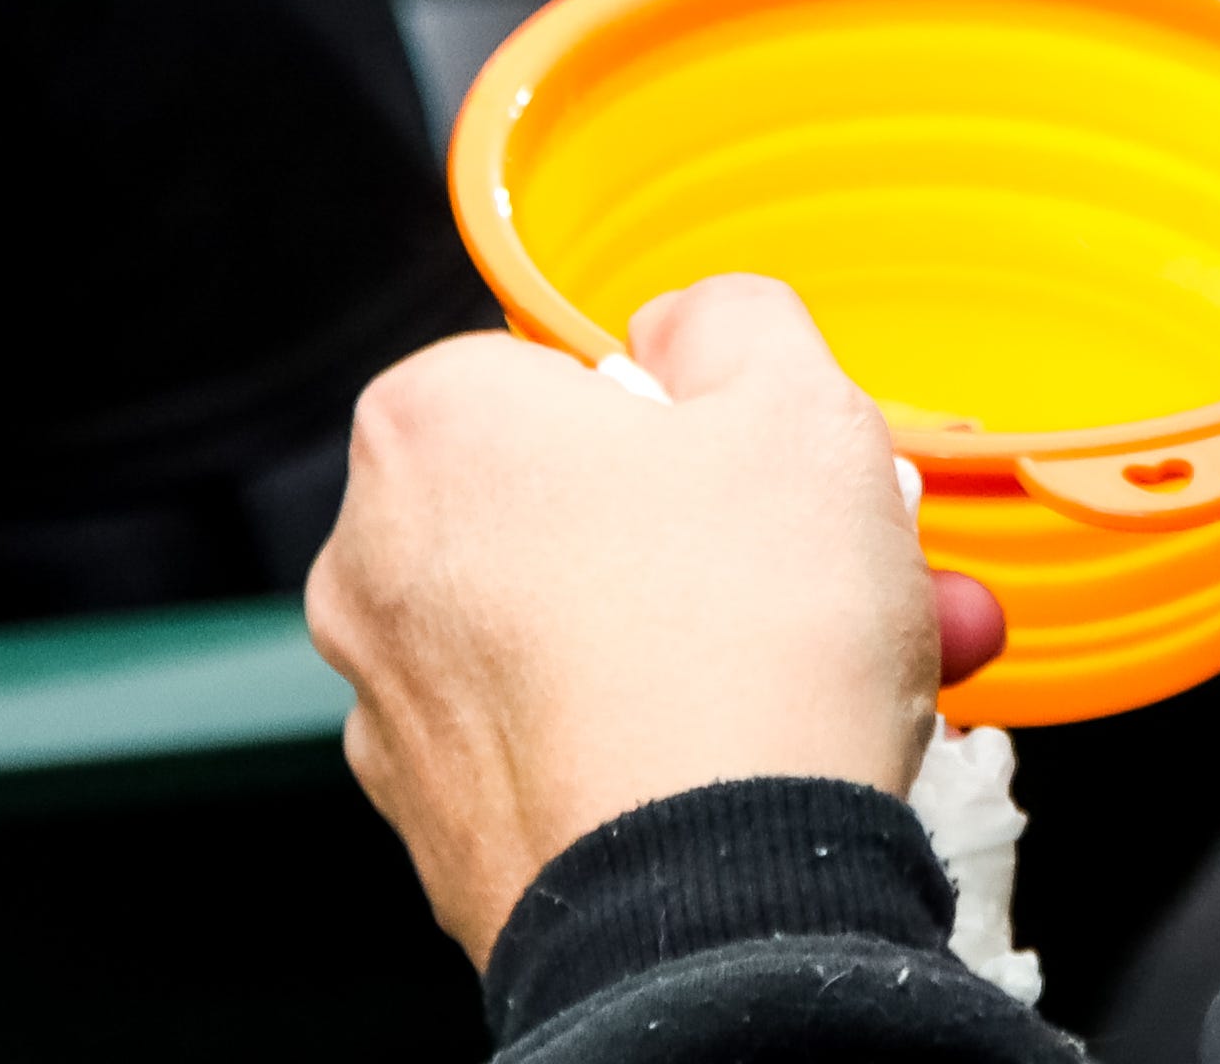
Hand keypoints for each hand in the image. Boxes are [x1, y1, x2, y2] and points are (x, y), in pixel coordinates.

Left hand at [307, 274, 1002, 963]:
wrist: (714, 899)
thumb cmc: (745, 637)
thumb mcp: (799, 399)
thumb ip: (736, 319)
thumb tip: (698, 325)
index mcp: (434, 426)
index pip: (560, 369)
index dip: (687, 408)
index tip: (762, 455)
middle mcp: (374, 563)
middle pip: (575, 505)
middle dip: (720, 530)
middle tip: (840, 560)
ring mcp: (397, 709)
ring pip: (582, 630)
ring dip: (710, 632)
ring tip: (845, 665)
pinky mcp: (443, 829)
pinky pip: (568, 740)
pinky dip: (659, 734)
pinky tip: (766, 751)